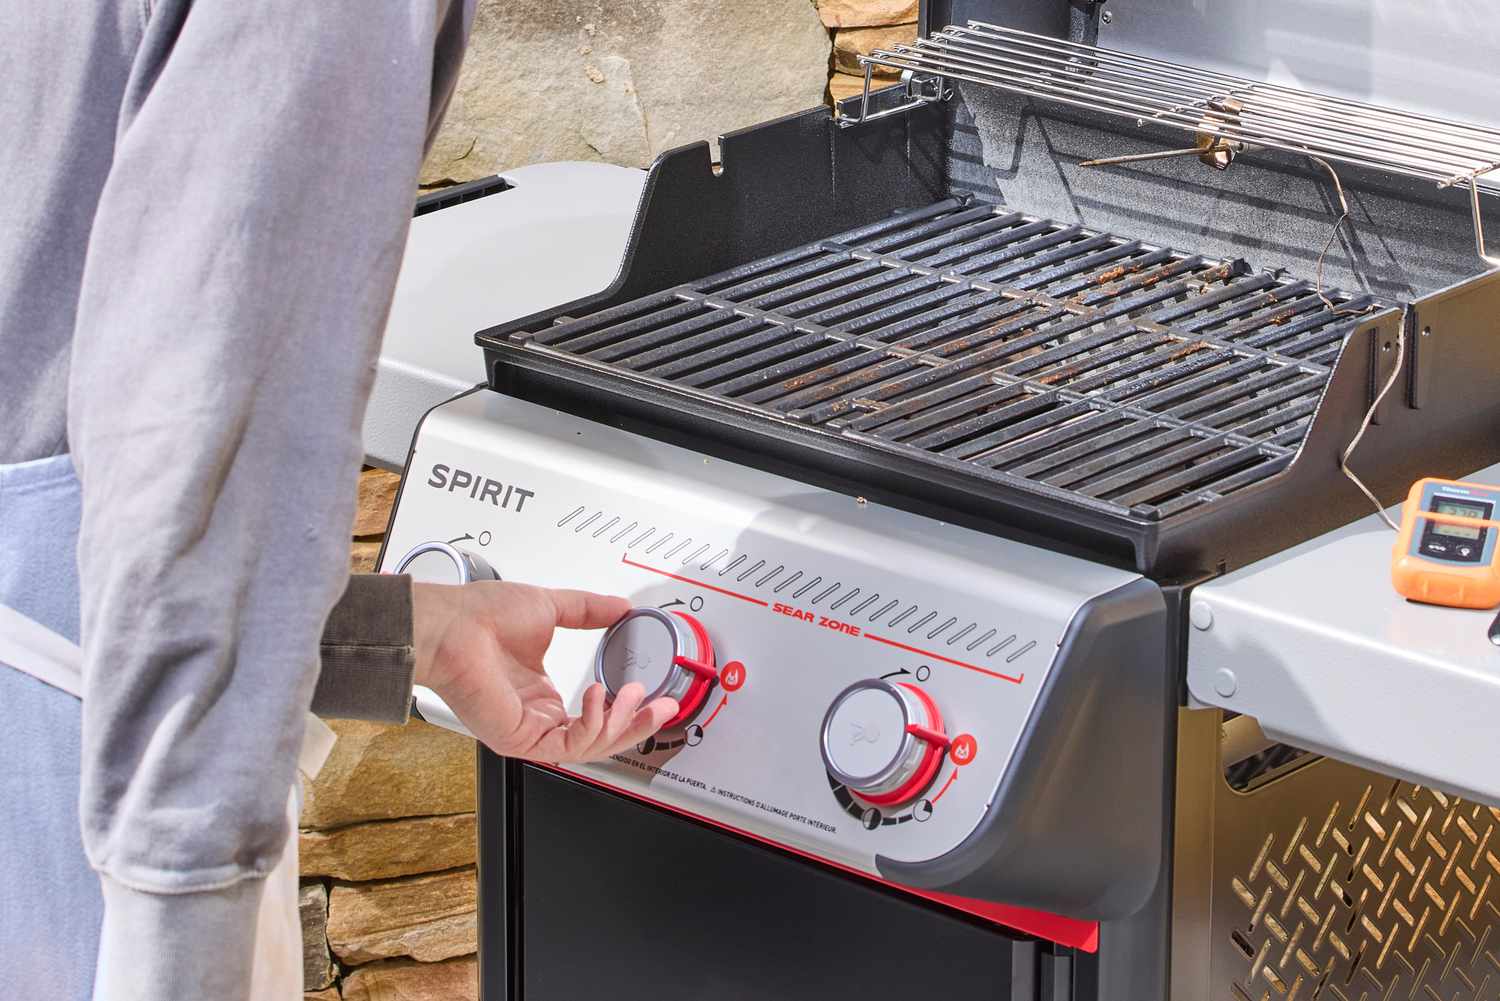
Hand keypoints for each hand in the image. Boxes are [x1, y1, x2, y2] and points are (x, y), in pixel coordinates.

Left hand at [411, 581, 677, 762]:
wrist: (451, 624)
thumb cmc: (480, 617)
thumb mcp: (550, 608)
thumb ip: (589, 611)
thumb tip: (621, 606)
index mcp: (542, 695)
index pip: (596, 716)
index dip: (629, 709)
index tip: (654, 694)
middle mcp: (537, 717)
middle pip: (601, 738)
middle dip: (638, 724)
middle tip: (664, 707)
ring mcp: (530, 731)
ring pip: (591, 747)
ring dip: (621, 723)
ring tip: (633, 695)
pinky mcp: (521, 740)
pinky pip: (570, 745)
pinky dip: (594, 724)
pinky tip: (601, 697)